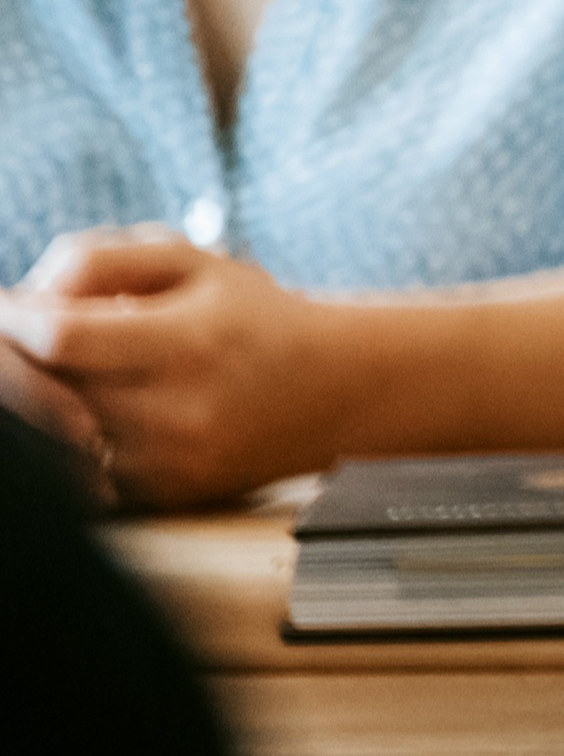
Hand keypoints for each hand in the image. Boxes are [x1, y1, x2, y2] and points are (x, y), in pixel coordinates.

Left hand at [0, 230, 364, 506]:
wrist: (339, 392)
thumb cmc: (257, 318)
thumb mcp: (195, 263)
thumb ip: (103, 260)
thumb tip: (26, 297)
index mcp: (189, 341)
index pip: (60, 336)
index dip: (14, 318)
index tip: (9, 305)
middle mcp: (180, 410)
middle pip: (45, 390)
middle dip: (18, 360)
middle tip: (23, 338)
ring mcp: (170, 461)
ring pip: (54, 435)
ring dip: (43, 400)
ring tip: (67, 370)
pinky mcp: (165, 494)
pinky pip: (80, 470)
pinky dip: (69, 439)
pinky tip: (93, 410)